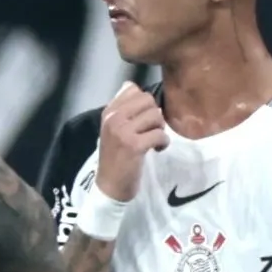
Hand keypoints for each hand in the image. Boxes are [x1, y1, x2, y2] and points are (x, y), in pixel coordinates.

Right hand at [94, 80, 166, 199]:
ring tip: (153, 141)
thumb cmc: (115, 157)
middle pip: (148, 100)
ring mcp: (122, 132)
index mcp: (108, 112)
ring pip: (155, 116)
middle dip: (155, 115)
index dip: (145, 104)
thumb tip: (130, 85)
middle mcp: (112, 118)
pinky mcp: (133, 146)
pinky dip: (163, 143)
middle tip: (151, 130)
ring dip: (160, 130)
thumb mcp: (113, 129)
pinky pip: (159, 134)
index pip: (133, 90)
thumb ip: (122, 107)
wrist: (110, 186)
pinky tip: (156, 150)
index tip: (143, 120)